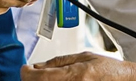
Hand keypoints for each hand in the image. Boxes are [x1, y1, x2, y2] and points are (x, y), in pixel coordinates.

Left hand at [21, 52, 135, 80]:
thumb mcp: (84, 57)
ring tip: (46, 78)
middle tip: (34, 74)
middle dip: (32, 79)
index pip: (38, 78)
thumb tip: (37, 66)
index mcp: (75, 75)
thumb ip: (60, 62)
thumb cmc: (110, 71)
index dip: (26, 73)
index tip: (25, 69)